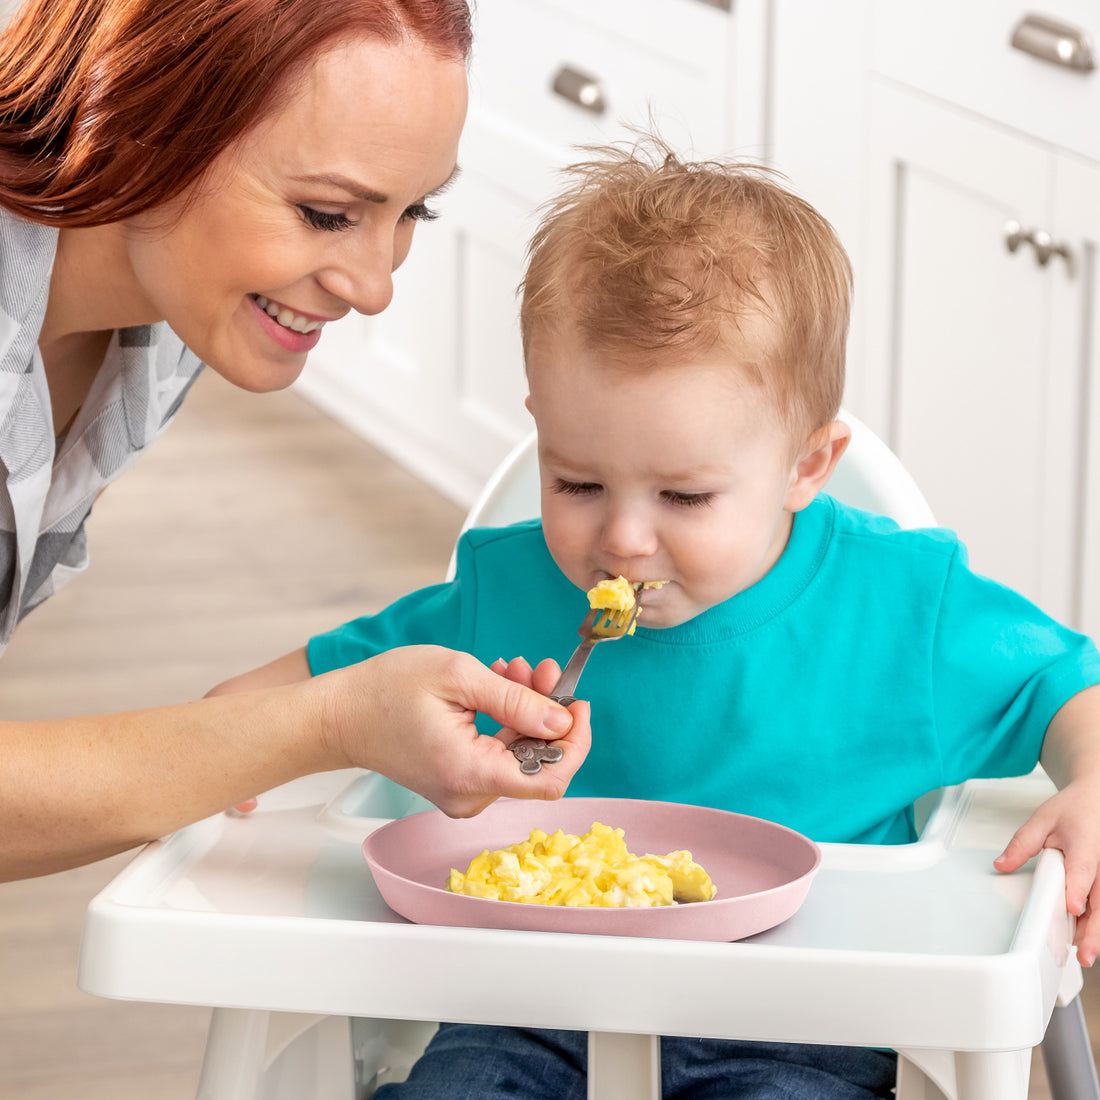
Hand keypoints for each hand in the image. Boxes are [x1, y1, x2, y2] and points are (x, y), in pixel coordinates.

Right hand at [316, 645, 590, 817]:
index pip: (551, 779)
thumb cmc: (386, 690)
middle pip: (538, 763)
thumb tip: (562, 721)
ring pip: (521, 755)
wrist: (339, 715)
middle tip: (541, 667)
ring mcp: (463, 792)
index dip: (577, 743)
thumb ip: (516, 701)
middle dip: (548, 712)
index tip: (578, 703)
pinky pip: (500, 755)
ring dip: (527, 710)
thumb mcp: (458, 677)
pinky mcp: (459, 781)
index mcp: (470, 773)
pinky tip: (499, 686)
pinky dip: (508, 721)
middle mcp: (469, 794)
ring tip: (514, 668)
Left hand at [994, 776, 1099, 965]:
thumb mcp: (1042, 819)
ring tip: (1085, 954)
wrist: (1097, 800)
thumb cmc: (1074, 810)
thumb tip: (1001, 865)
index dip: (1076, 890)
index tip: (1071, 906)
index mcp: (1085, 845)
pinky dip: (1094, 922)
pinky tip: (1084, 938)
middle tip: (1084, 954)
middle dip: (1093, 930)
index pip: (1082, 871)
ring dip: (1094, 931)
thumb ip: (1022, 843)